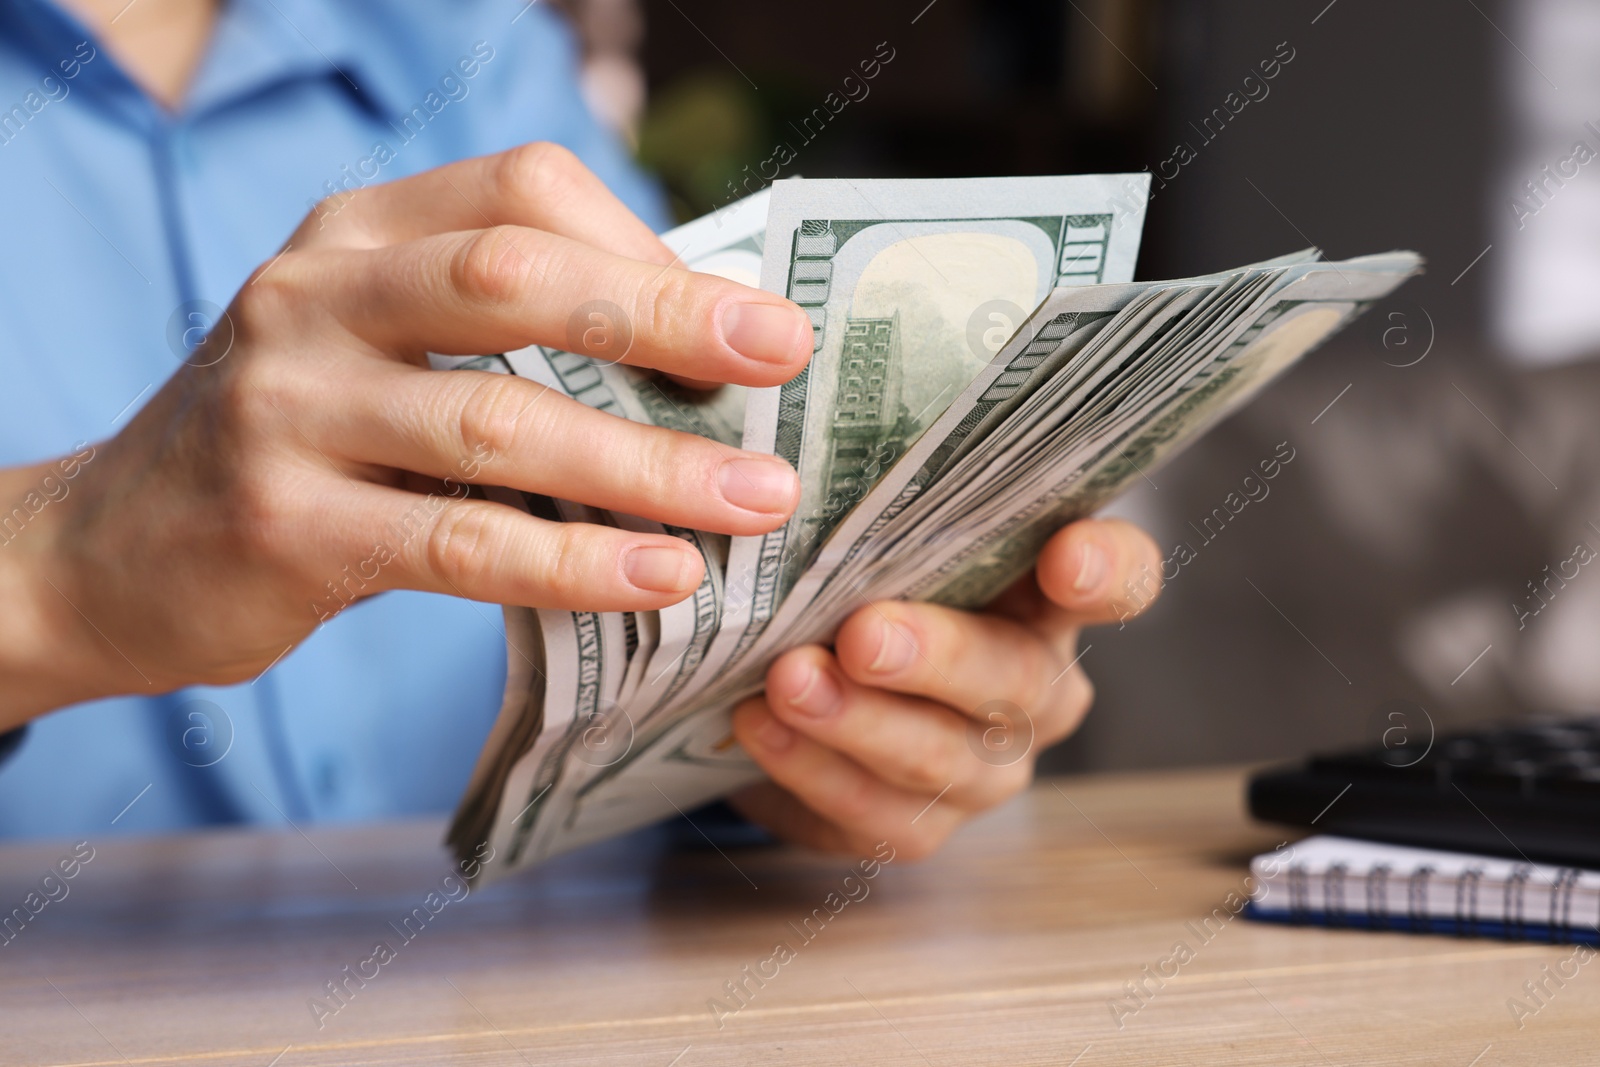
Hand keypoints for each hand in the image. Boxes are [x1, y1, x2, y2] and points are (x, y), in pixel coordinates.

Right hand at [0, 144, 812, 724]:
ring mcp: (287, 404)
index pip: (522, 191)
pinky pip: (456, 539)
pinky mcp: (281, 521)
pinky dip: (572, 559)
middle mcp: (314, 294)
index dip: (648, 247)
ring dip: (647, 464)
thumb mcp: (379, 349)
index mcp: (359, 233)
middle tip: (783, 364)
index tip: (750, 320)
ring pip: (498, 420)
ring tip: (757, 500)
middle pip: (514, 279)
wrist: (111, 548)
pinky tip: (659, 578)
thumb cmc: (300, 445)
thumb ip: (503, 338)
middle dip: (666, 320)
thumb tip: (699, 360)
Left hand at [729, 517, 1160, 859]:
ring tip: (789, 680)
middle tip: (863, 635)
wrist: (796, 681)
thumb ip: (890, 501)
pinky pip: (882, 814)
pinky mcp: (922, 824)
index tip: (1065, 556)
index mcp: (1049, 595)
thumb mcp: (880, 529)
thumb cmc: (855, 577)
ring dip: (863, 720)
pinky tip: (759, 724)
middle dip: (939, 657)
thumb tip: (824, 451)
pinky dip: (814, 768)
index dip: (1107, 570)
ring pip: (948, 758)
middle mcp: (1038, 685)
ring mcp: (988, 766)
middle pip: (1020, 677)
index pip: (1124, 577)